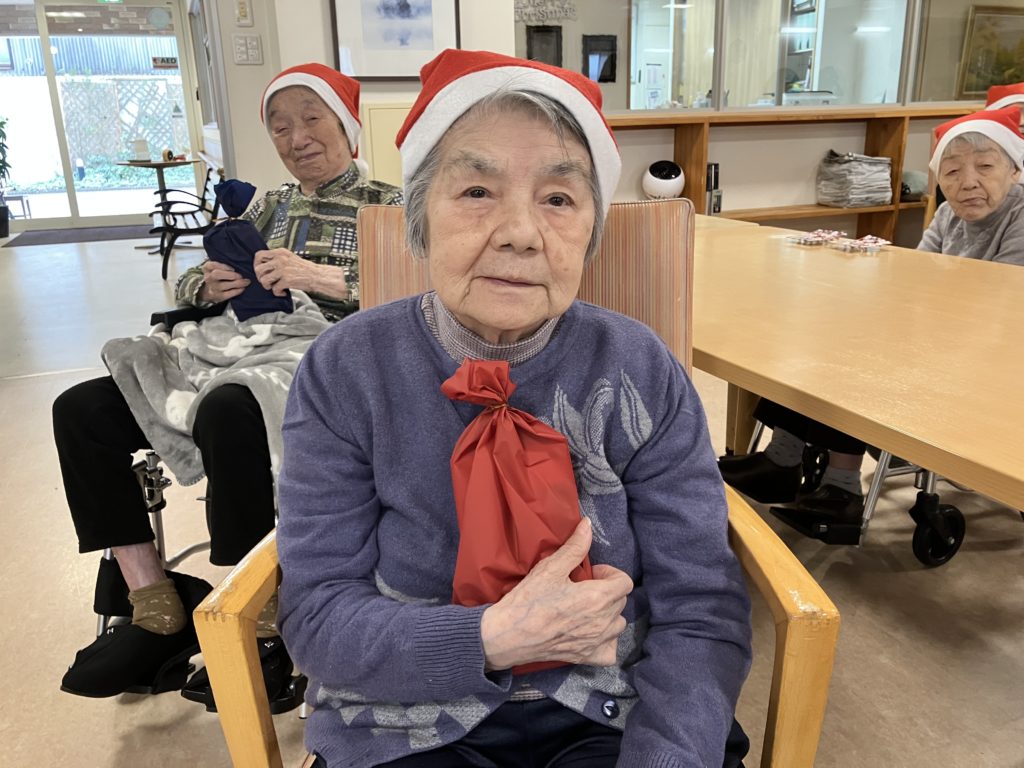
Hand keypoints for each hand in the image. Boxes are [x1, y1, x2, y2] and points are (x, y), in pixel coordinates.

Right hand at [198, 260, 248, 302]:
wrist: (211, 290)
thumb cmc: (219, 276)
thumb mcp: (218, 267)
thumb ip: (225, 263)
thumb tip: (241, 261)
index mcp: (207, 268)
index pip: (212, 265)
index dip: (223, 266)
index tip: (233, 268)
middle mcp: (209, 278)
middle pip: (216, 274)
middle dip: (231, 275)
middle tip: (241, 276)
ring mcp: (213, 288)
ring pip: (223, 285)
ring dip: (237, 283)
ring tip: (246, 282)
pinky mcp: (218, 296)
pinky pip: (228, 294)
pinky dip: (237, 291)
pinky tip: (242, 288)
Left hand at [253, 248, 323, 296]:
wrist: (317, 276)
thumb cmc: (305, 269)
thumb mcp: (290, 258)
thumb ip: (278, 259)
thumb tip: (265, 266)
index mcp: (280, 252)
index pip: (259, 255)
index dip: (256, 264)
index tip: (261, 271)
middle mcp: (280, 259)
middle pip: (258, 268)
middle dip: (260, 277)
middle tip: (267, 281)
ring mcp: (283, 270)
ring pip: (264, 279)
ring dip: (267, 286)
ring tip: (274, 287)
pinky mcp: (286, 280)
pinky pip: (274, 289)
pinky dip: (277, 293)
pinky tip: (283, 292)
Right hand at [480, 518, 632, 669]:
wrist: (508, 634)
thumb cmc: (528, 600)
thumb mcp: (551, 567)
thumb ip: (575, 546)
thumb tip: (588, 524)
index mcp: (597, 597)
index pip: (625, 582)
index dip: (610, 574)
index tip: (592, 574)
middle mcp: (602, 621)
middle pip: (621, 602)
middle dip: (607, 591)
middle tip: (583, 588)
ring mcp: (596, 642)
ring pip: (618, 625)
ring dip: (608, 615)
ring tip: (587, 609)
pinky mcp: (585, 657)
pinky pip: (610, 651)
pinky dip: (605, 642)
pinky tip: (591, 633)